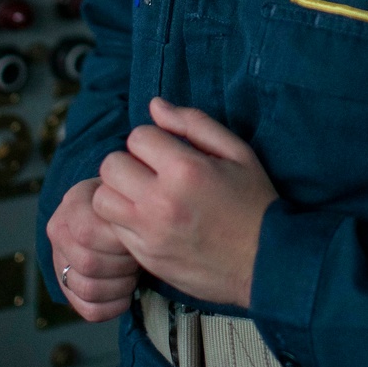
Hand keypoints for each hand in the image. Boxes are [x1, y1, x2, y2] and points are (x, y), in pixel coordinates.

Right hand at [46, 176, 139, 321]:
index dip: (118, 242)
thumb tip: (139, 226)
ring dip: (120, 286)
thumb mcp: (127, 195)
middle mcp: (59, 232)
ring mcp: (59, 262)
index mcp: (73, 204)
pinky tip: (127, 294)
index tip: (137, 237)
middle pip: (88, 264)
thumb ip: (129, 206)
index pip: (87, 234)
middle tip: (137, 257)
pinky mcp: (68, 289)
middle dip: (122, 264)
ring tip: (133, 272)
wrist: (116, 214)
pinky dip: (114, 307)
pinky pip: (90, 310)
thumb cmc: (127, 203)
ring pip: (88, 290)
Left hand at [93, 98, 277, 308]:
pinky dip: (122, 220)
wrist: (265, 261)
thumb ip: (193, 123)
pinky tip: (147, 219)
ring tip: (142, 195)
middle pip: (110, 166)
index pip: (137, 137)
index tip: (168, 151)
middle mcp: (161, 201)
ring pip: (102, 200)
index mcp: (185, 169)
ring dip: (118, 192)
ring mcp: (150, 233)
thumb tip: (155, 105)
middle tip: (149, 171)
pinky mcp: (146, 257)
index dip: (152, 139)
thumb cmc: (253, 201)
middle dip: (128, 162)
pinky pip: (112, 229)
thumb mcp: (237, 151)